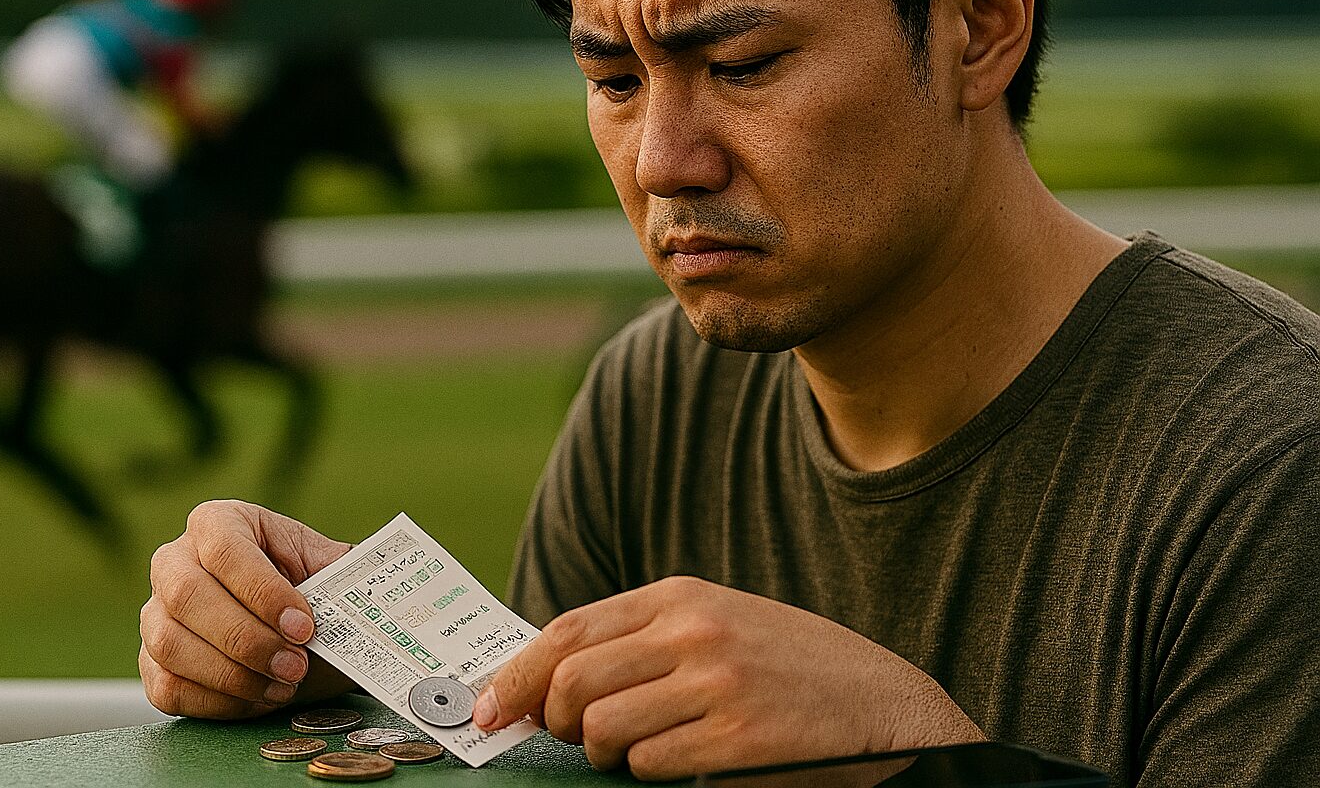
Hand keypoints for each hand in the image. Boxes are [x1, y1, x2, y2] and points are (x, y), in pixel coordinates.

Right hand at [139, 499, 352, 717]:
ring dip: (233, 674)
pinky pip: (168, 687)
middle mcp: (174, 561)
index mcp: (217, 522)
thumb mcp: (326, 567)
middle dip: (247, 639)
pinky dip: (217, 701)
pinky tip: (257, 697)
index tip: (304, 626)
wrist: (294, 627)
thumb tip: (367, 580)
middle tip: (295, 666)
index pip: (225, 549)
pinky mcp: (151, 663)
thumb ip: (340, 572)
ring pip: (170, 644)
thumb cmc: (308, 589)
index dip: (262, 592)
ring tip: (283, 685)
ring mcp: (155, 613)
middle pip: (187, 596)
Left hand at [473, 576, 982, 779]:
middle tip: (570, 740)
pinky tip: (682, 764)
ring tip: (638, 753)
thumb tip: (550, 679)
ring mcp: (716, 683)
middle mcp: (693, 631)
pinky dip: (650, 775)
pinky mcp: (738, 737)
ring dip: (604, 755)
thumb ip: (642, 642)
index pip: (569, 631)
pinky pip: (651, 768)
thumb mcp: (715, 625)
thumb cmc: (788, 667)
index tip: (483, 711)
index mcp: (679, 597)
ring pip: (602, 730)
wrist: (884, 704)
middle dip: (554, 722)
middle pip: (572, 681)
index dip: (515, 675)